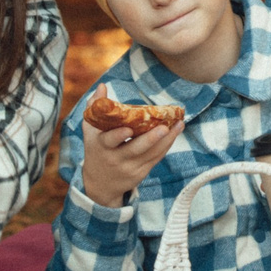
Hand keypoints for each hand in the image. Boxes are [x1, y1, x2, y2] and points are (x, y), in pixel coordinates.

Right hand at [78, 90, 181, 204]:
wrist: (100, 184)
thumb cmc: (96, 149)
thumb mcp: (90, 131)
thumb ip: (94, 108)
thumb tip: (102, 86)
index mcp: (102, 146)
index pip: (110, 141)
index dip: (119, 136)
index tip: (128, 129)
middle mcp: (116, 159)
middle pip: (135, 149)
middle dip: (150, 139)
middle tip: (164, 126)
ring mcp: (130, 168)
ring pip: (151, 154)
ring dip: (167, 139)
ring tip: (179, 124)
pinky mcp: (141, 173)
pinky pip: (156, 158)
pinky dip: (166, 146)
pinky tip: (175, 133)